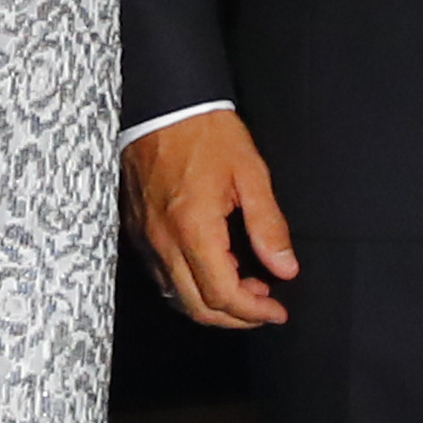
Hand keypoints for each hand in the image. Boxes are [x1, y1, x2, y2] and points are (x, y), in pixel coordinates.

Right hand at [124, 107, 292, 328]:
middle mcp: (164, 241)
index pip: (224, 296)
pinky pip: (161, 275)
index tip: (277, 311)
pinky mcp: (137, 230)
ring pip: (175, 295)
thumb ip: (269, 226)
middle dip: (235, 317)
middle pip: (197, 307)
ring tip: (244, 287)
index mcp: (195, 230)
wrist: (161, 104)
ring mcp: (147, 238)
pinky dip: (189, 286)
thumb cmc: (204, 132)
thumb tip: (285, 267)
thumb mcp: (250, 175)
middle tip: (264, 307)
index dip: (254, 313)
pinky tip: (212, 270)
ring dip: (211, 303)